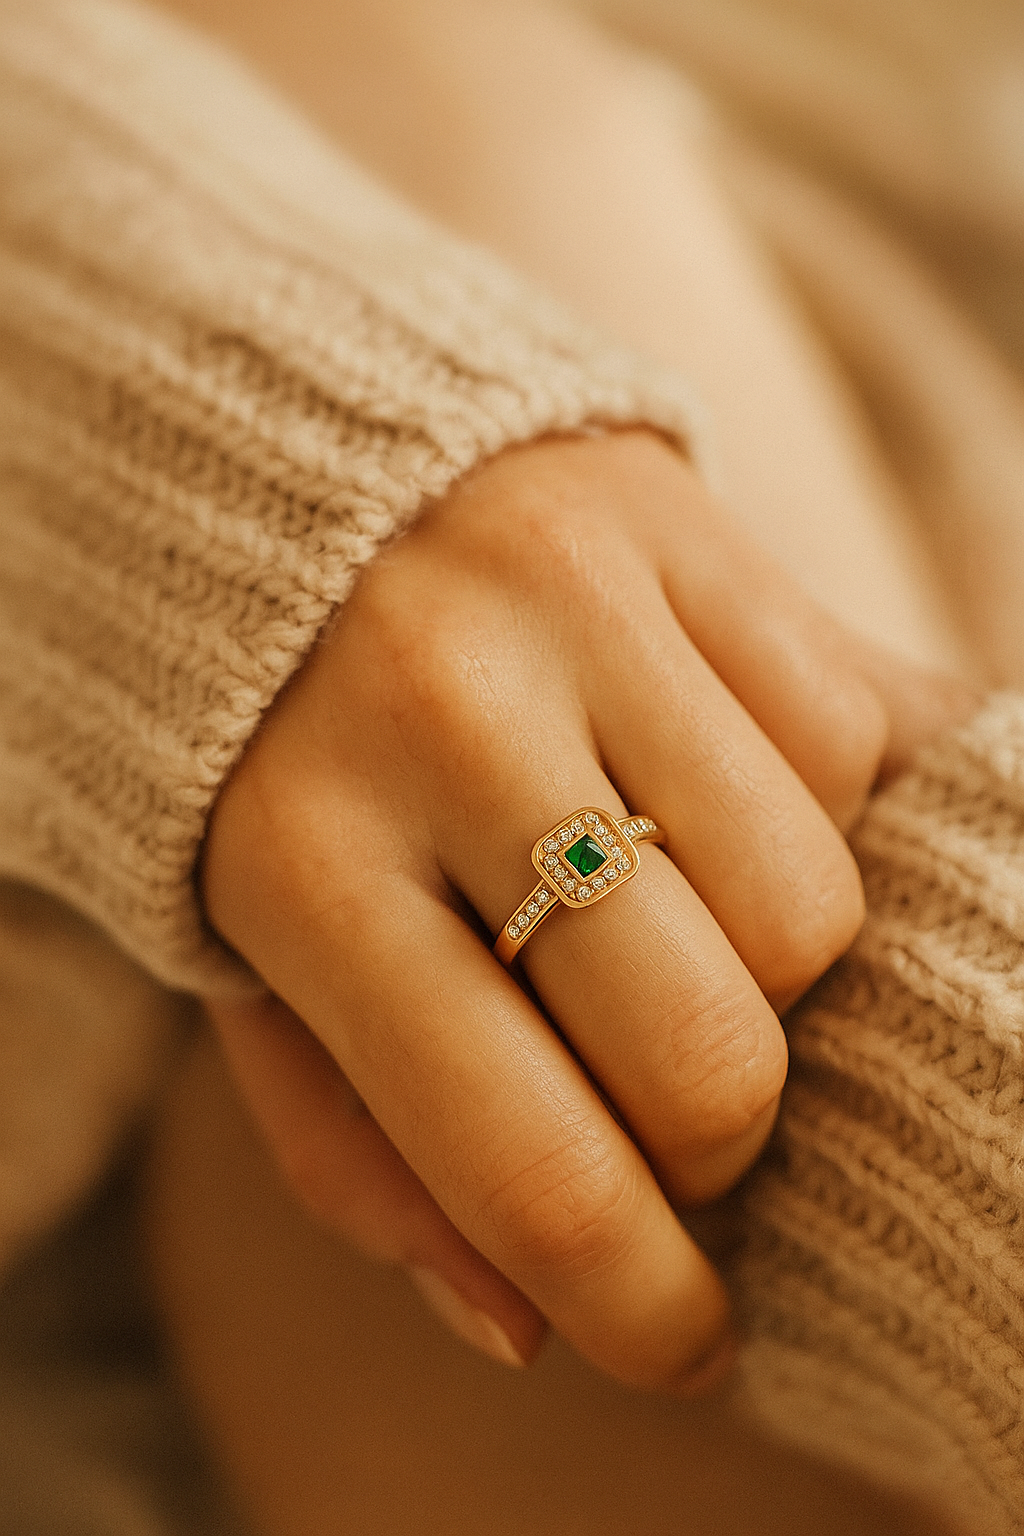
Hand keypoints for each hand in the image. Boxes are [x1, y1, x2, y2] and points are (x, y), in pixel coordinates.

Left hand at [201, 430, 972, 1388]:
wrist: (277, 498)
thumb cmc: (276, 770)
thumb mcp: (256, 970)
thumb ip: (363, 1157)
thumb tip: (526, 1322)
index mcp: (297, 863)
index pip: (526, 1163)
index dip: (643, 1307)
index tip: (688, 1339)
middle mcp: (435, 716)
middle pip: (710, 1049)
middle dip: (721, 1136)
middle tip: (676, 1103)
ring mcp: (567, 601)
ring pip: (807, 902)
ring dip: (770, 966)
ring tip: (680, 921)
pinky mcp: (672, 517)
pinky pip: (848, 734)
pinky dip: (811, 806)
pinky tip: (709, 789)